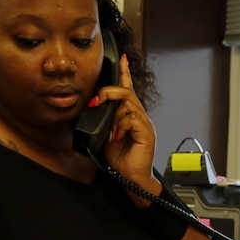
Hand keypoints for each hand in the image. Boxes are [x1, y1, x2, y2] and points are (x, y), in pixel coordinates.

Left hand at [95, 55, 162, 201]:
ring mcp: (144, 123)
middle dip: (108, 92)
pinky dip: (120, 124)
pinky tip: (117, 135)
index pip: (128, 90)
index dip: (125, 74)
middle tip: (96, 101)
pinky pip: (131, 117)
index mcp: (129, 116)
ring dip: (113, 113)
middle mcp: (139, 116)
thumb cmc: (120, 160)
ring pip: (128, 102)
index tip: (122, 59)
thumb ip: (102, 121)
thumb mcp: (105, 136)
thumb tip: (92, 110)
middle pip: (126, 92)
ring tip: (110, 130)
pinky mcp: (146, 131)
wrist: (131, 179)